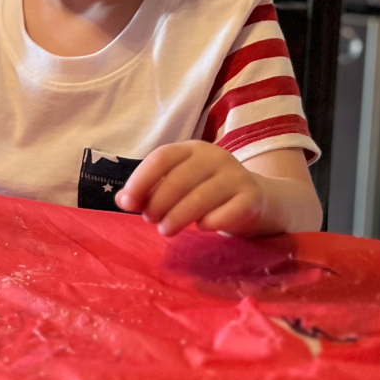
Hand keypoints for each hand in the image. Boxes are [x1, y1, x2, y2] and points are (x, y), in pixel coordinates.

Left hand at [116, 141, 265, 236]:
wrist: (257, 200)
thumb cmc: (207, 191)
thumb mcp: (178, 184)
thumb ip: (149, 190)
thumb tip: (122, 200)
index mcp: (192, 148)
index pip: (161, 158)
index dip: (140, 180)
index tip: (126, 203)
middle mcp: (215, 157)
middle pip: (178, 180)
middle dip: (157, 203)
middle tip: (149, 220)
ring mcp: (236, 176)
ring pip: (200, 198)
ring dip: (176, 218)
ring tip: (165, 230)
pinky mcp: (252, 198)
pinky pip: (225, 214)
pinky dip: (207, 223)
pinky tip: (200, 227)